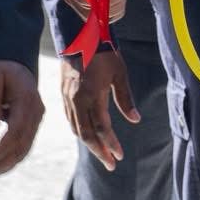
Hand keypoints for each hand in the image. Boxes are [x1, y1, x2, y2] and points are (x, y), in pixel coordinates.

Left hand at [0, 60, 44, 176]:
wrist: (10, 62)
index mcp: (28, 99)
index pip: (16, 131)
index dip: (1, 148)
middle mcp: (36, 112)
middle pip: (21, 145)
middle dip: (0, 162)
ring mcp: (35, 119)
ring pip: (23, 150)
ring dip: (3, 165)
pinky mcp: (30, 125)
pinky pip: (21, 146)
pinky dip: (8, 159)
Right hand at [62, 48, 139, 169]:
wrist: (80, 34)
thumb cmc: (104, 52)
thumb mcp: (119, 74)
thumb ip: (126, 99)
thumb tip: (135, 120)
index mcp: (91, 95)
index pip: (101, 128)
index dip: (111, 144)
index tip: (119, 156)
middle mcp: (76, 100)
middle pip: (86, 135)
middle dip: (99, 151)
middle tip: (111, 165)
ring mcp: (68, 98)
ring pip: (76, 128)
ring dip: (89, 143)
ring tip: (102, 154)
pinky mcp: (63, 94)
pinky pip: (70, 119)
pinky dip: (79, 131)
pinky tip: (87, 136)